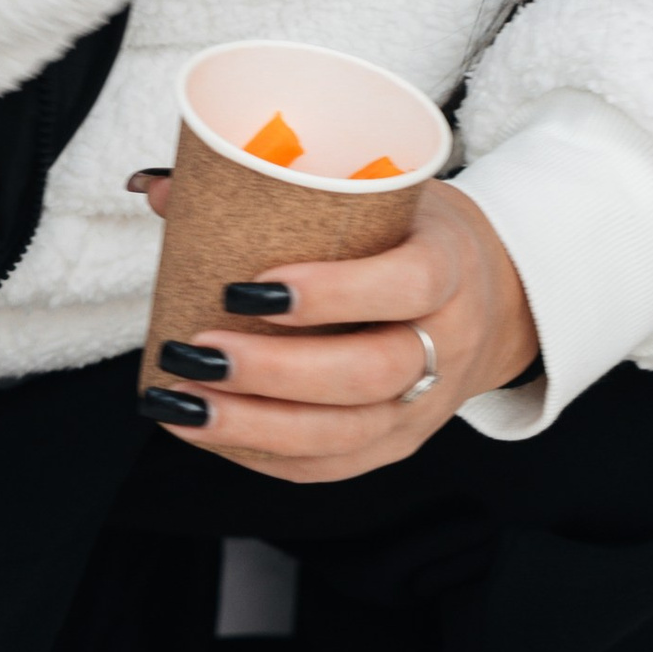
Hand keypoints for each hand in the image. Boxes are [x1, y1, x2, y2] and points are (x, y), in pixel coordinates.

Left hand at [131, 177, 538, 479]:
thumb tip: (157, 186)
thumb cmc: (417, 232)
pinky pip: (332, 465)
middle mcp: (448, 342)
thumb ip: (282, 189)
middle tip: (197, 351)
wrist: (495, 297)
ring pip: (345, 433)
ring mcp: (426, 404)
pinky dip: (264, 454)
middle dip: (273, 371)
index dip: (332, 292)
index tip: (249, 287)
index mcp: (452, 266)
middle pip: (367, 373)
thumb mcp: (383, 193)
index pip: (407, 284)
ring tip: (179, 402)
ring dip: (253, 425)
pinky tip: (211, 432)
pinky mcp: (399, 443)